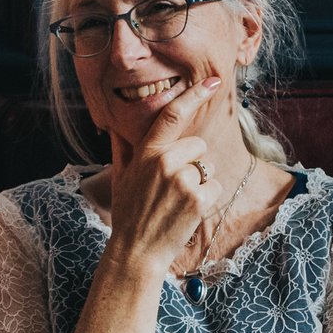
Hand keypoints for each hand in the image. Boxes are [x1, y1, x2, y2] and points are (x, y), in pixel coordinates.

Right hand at [103, 76, 223, 276]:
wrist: (136, 251)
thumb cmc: (128, 212)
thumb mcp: (121, 175)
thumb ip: (124, 146)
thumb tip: (116, 124)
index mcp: (147, 152)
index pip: (173, 114)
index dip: (195, 94)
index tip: (214, 81)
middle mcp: (165, 161)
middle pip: (198, 144)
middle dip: (192, 161)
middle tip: (172, 186)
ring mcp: (183, 181)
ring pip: (207, 167)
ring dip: (200, 182)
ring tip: (177, 201)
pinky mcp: (199, 200)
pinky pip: (216, 187)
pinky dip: (207, 199)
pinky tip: (187, 212)